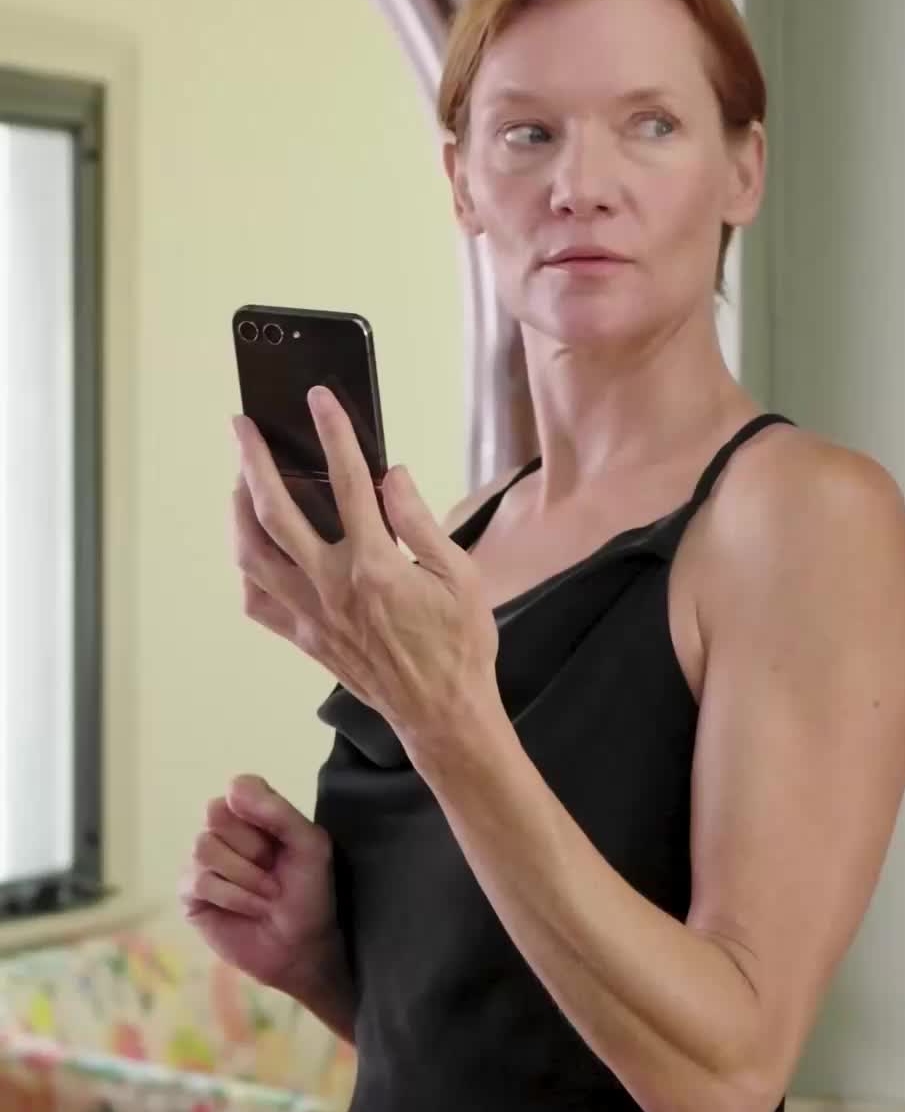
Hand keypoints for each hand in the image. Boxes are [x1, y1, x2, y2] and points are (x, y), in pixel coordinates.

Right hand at [180, 774, 334, 996]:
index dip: (258, 813)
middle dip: (254, 848)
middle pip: (215, 813)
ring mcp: (203, 862)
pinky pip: (198, 880)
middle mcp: (223, 832)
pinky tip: (252, 908)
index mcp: (254, 814)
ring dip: (246, 876)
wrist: (303, 946)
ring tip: (267, 894)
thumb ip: (278, 812)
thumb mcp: (310, 846)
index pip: (239, 788)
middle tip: (275, 871)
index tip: (280, 839)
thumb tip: (232, 788)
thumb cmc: (310, 894)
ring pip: (204, 846)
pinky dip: (233, 896)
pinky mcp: (190, 894)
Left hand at [230, 389, 501, 753]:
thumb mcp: (459, 576)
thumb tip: (392, 476)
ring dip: (238, 511)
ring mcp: (312, 615)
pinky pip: (257, 602)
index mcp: (375, 567)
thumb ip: (420, 522)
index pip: (348, 484)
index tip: (320, 399)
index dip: (333, 434)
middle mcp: (332, 588)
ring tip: (239, 479)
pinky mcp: (305, 638)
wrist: (442, 713)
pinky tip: (252, 548)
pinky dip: (247, 569)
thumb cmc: (459, 645)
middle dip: (253, 461)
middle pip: (274, 513)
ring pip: (251, 555)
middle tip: (243, 426)